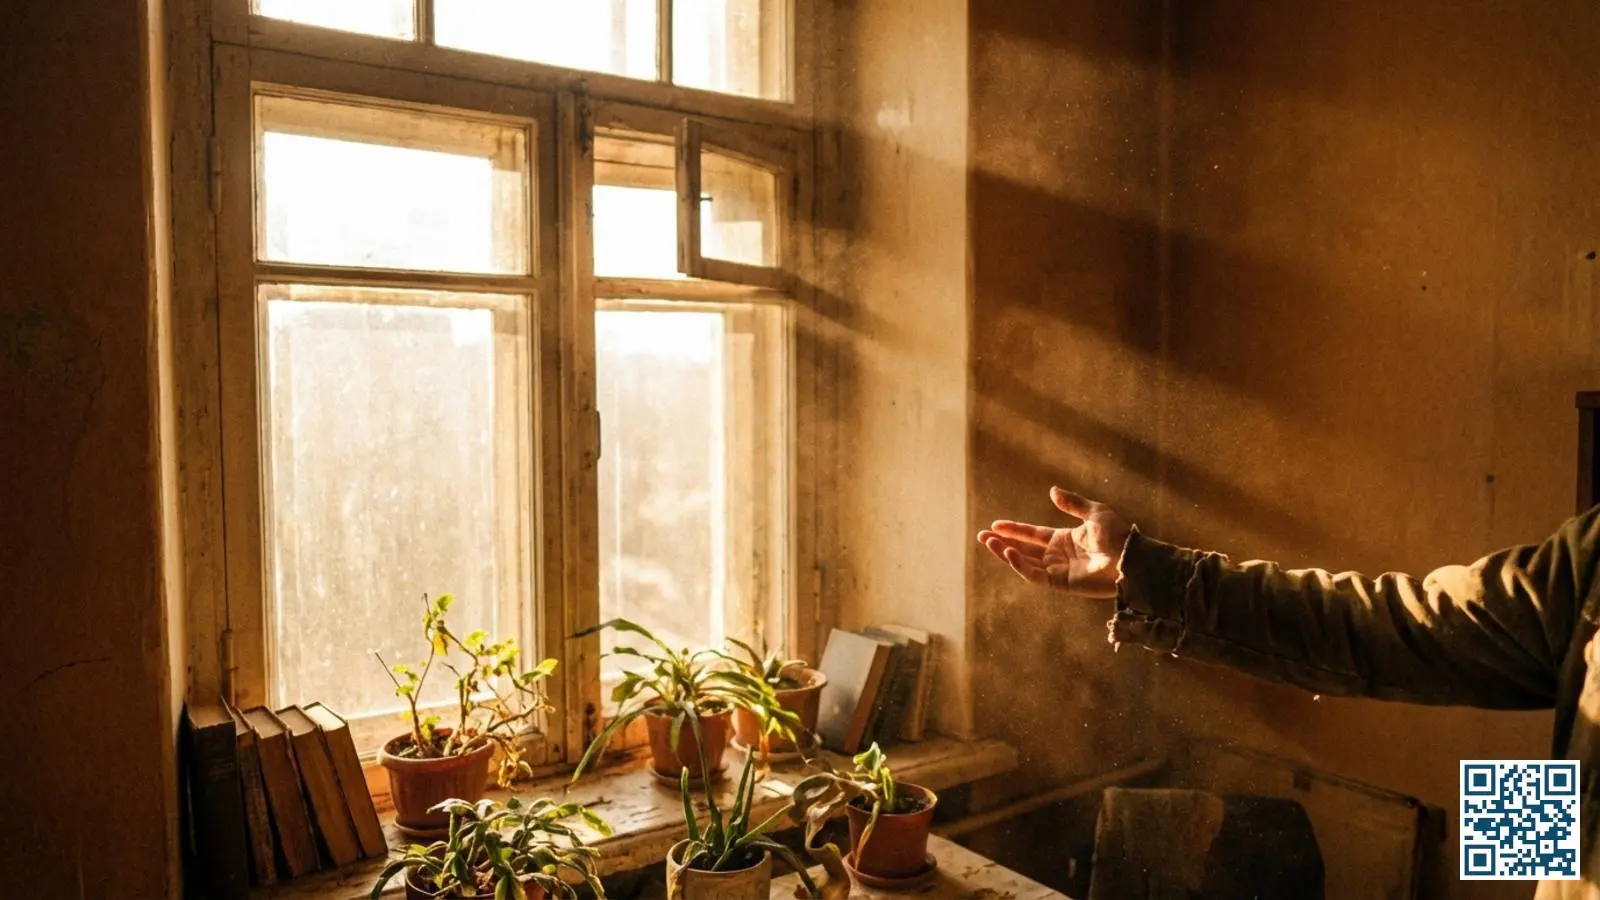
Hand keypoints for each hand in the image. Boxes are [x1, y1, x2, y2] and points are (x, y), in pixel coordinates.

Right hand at [976, 487, 1131, 598]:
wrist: (1130, 559)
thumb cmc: (1118, 535)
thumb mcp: (1095, 512)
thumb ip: (1072, 503)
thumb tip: (1052, 491)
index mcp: (1064, 539)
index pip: (1032, 535)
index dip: (1014, 530)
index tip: (995, 525)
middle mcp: (1058, 556)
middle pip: (1023, 549)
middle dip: (1002, 542)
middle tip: (981, 536)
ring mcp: (1058, 570)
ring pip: (1025, 563)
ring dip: (1005, 552)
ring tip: (989, 542)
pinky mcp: (1061, 583)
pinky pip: (1035, 575)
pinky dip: (1020, 565)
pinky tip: (1008, 553)